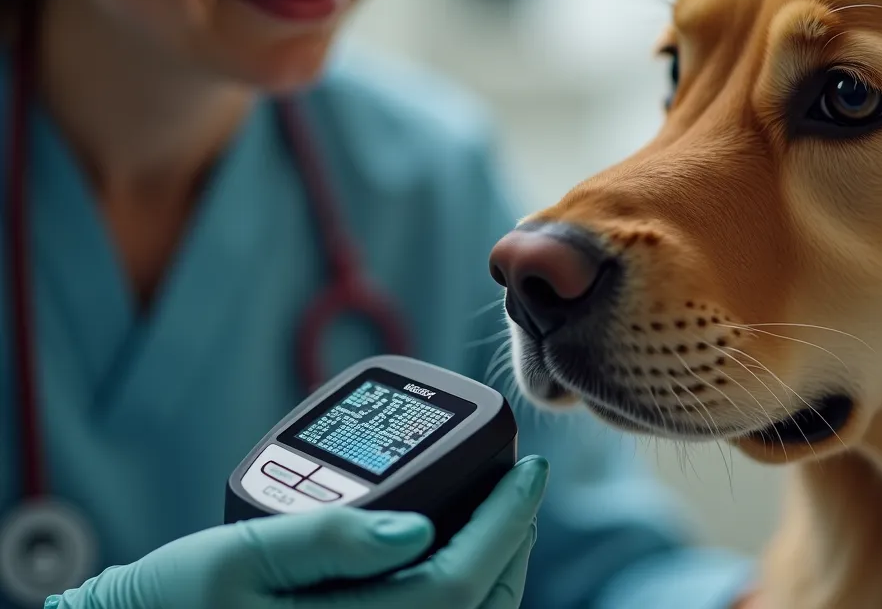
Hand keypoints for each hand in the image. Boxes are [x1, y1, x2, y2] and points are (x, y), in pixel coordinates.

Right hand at [45, 455, 548, 608]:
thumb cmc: (166, 607)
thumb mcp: (234, 557)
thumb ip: (328, 539)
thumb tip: (417, 529)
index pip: (464, 580)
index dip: (509, 522)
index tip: (530, 470)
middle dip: (515, 546)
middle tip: (520, 489)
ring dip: (497, 575)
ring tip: (497, 519)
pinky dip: (463, 600)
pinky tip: (449, 562)